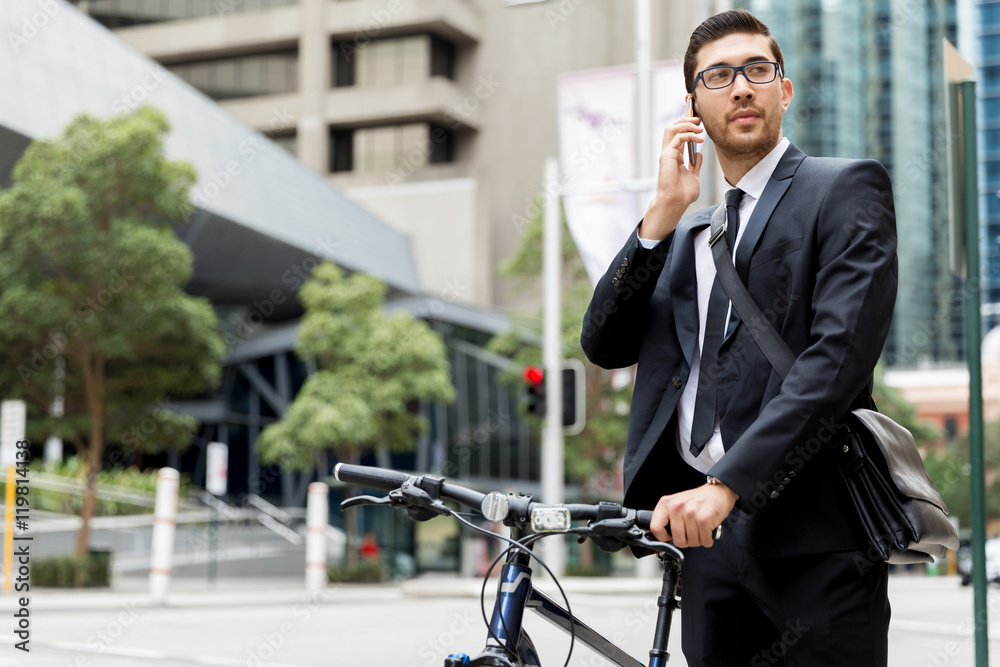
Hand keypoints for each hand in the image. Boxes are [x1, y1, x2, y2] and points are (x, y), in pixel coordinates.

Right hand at [638, 115, 704, 240]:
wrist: (676, 202)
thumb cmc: (683, 194)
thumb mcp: (694, 176)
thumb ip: (695, 165)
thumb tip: (699, 155)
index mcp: (674, 156)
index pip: (677, 134)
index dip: (686, 125)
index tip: (699, 123)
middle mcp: (669, 153)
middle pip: (672, 127)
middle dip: (685, 119)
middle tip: (698, 119)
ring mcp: (667, 153)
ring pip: (672, 128)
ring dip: (686, 124)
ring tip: (699, 126)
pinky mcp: (667, 155)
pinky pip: (678, 138)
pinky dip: (689, 135)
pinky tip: (700, 139)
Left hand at [649, 482, 736, 547]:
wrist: (717, 491)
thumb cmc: (697, 500)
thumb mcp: (676, 503)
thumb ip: (667, 518)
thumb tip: (661, 536)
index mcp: (666, 503)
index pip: (655, 528)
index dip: (663, 537)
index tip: (669, 536)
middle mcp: (677, 507)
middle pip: (677, 540)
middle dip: (687, 541)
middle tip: (691, 532)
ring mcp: (690, 513)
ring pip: (692, 542)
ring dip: (698, 539)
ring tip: (700, 528)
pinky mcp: (704, 519)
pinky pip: (704, 541)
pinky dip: (708, 539)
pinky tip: (708, 529)